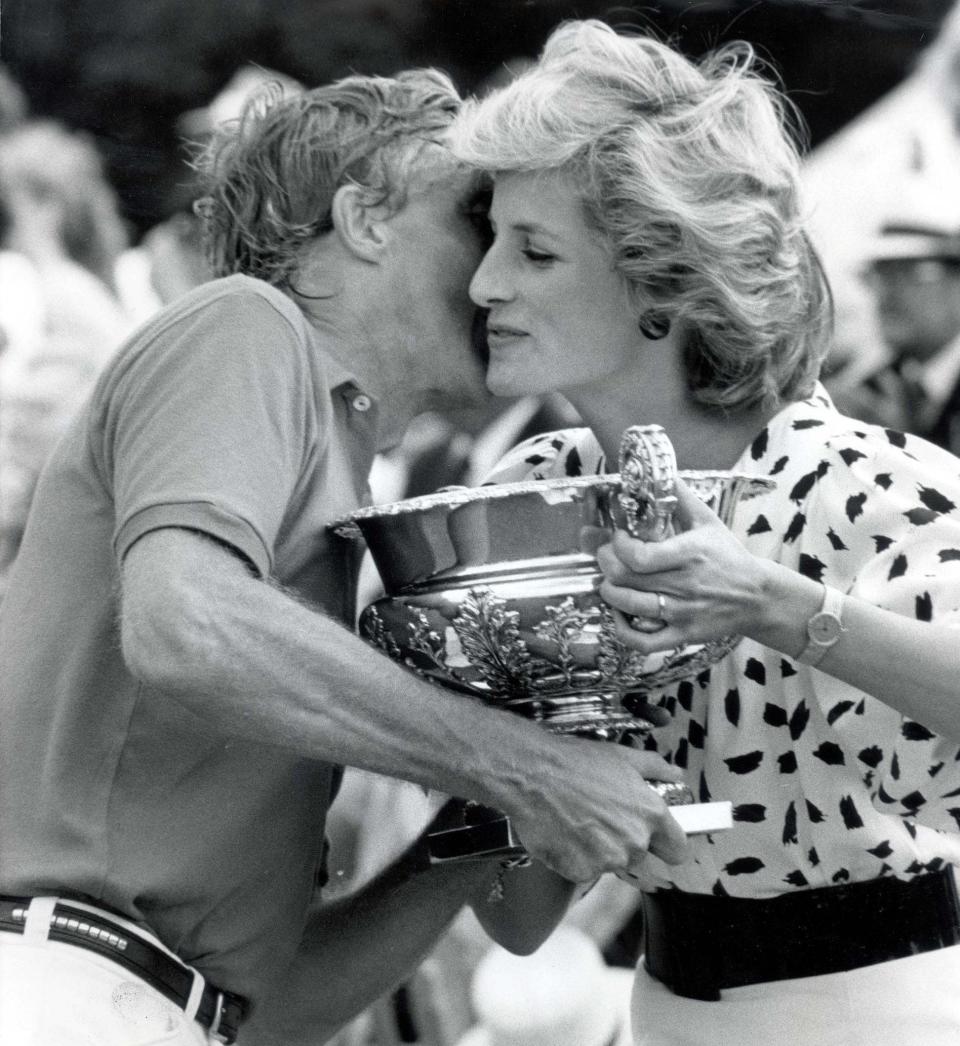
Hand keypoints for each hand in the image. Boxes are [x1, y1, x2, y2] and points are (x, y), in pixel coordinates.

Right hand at [502, 738, 688, 882]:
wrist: (532, 775)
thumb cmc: (575, 763)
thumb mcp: (621, 756)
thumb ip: (654, 768)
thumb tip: (675, 774)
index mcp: (650, 814)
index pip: (677, 850)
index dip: (666, 844)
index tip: (656, 840)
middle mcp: (634, 841)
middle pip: (640, 857)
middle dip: (625, 842)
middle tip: (602, 818)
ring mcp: (608, 860)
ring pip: (612, 863)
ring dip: (600, 850)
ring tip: (579, 821)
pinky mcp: (582, 872)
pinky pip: (586, 870)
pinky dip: (576, 857)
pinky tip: (565, 832)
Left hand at [595, 478, 769, 651]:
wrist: (758, 597)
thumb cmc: (729, 557)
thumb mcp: (708, 521)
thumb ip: (681, 498)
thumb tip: (661, 472)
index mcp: (690, 554)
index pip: (639, 556)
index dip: (617, 546)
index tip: (615, 537)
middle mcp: (685, 585)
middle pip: (626, 579)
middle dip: (605, 565)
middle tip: (603, 556)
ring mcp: (683, 613)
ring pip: (630, 607)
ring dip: (609, 593)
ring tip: (608, 581)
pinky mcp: (683, 635)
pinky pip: (644, 641)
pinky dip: (622, 630)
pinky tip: (618, 614)